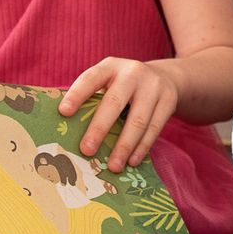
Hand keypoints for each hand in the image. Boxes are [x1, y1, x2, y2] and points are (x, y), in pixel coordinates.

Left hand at [60, 57, 179, 170]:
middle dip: (99, 128)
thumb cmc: (124, 86)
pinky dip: (142, 147)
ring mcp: (153, 86)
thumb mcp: (109, 81)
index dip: (77, 94)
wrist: (165, 77)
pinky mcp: (169, 100)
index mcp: (111, 66)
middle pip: (114, 102)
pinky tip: (132, 161)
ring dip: (124, 146)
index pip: (91, 78)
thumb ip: (92, 98)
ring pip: (138, 120)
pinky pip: (154, 128)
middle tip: (86, 150)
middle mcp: (133, 73)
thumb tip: (67, 129)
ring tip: (113, 166)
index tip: (63, 112)